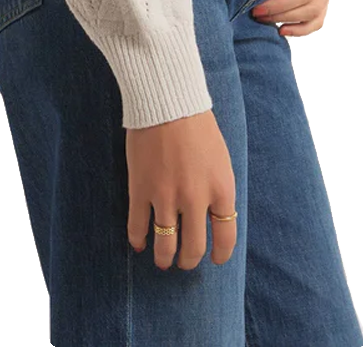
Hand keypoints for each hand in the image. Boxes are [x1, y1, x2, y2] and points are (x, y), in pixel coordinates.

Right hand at [125, 109, 237, 269]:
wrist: (167, 101)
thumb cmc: (198, 125)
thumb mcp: (221, 159)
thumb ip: (218, 189)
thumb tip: (213, 218)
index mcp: (221, 189)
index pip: (226, 237)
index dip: (220, 255)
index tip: (215, 260)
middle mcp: (195, 199)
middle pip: (194, 248)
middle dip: (189, 260)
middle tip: (184, 261)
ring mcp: (166, 196)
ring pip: (165, 245)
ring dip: (164, 258)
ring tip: (163, 260)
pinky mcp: (140, 190)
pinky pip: (137, 227)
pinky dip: (137, 240)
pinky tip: (139, 244)